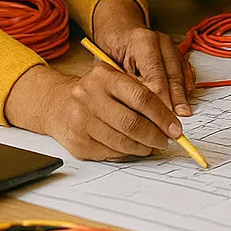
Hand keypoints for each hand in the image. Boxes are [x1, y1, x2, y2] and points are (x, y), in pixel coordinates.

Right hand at [6, 63, 187, 161]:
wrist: (55, 103)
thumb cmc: (93, 92)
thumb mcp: (113, 80)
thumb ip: (139, 93)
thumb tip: (170, 119)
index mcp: (104, 77)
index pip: (142, 97)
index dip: (163, 116)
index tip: (175, 128)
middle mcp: (89, 97)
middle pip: (132, 123)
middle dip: (155, 136)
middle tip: (166, 141)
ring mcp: (81, 121)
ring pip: (122, 141)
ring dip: (143, 147)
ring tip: (151, 146)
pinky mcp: (77, 142)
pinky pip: (110, 152)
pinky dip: (126, 153)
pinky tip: (132, 148)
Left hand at [91, 0, 196, 115]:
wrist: (120, 34)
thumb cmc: (114, 52)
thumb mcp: (115, 68)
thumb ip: (131, 86)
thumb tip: (144, 109)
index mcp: (142, 41)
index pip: (155, 76)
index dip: (159, 100)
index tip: (160, 117)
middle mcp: (160, 41)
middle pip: (172, 75)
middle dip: (174, 100)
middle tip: (175, 119)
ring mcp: (171, 45)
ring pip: (181, 73)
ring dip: (182, 95)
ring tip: (183, 113)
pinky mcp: (177, 51)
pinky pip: (186, 69)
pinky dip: (187, 85)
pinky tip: (187, 98)